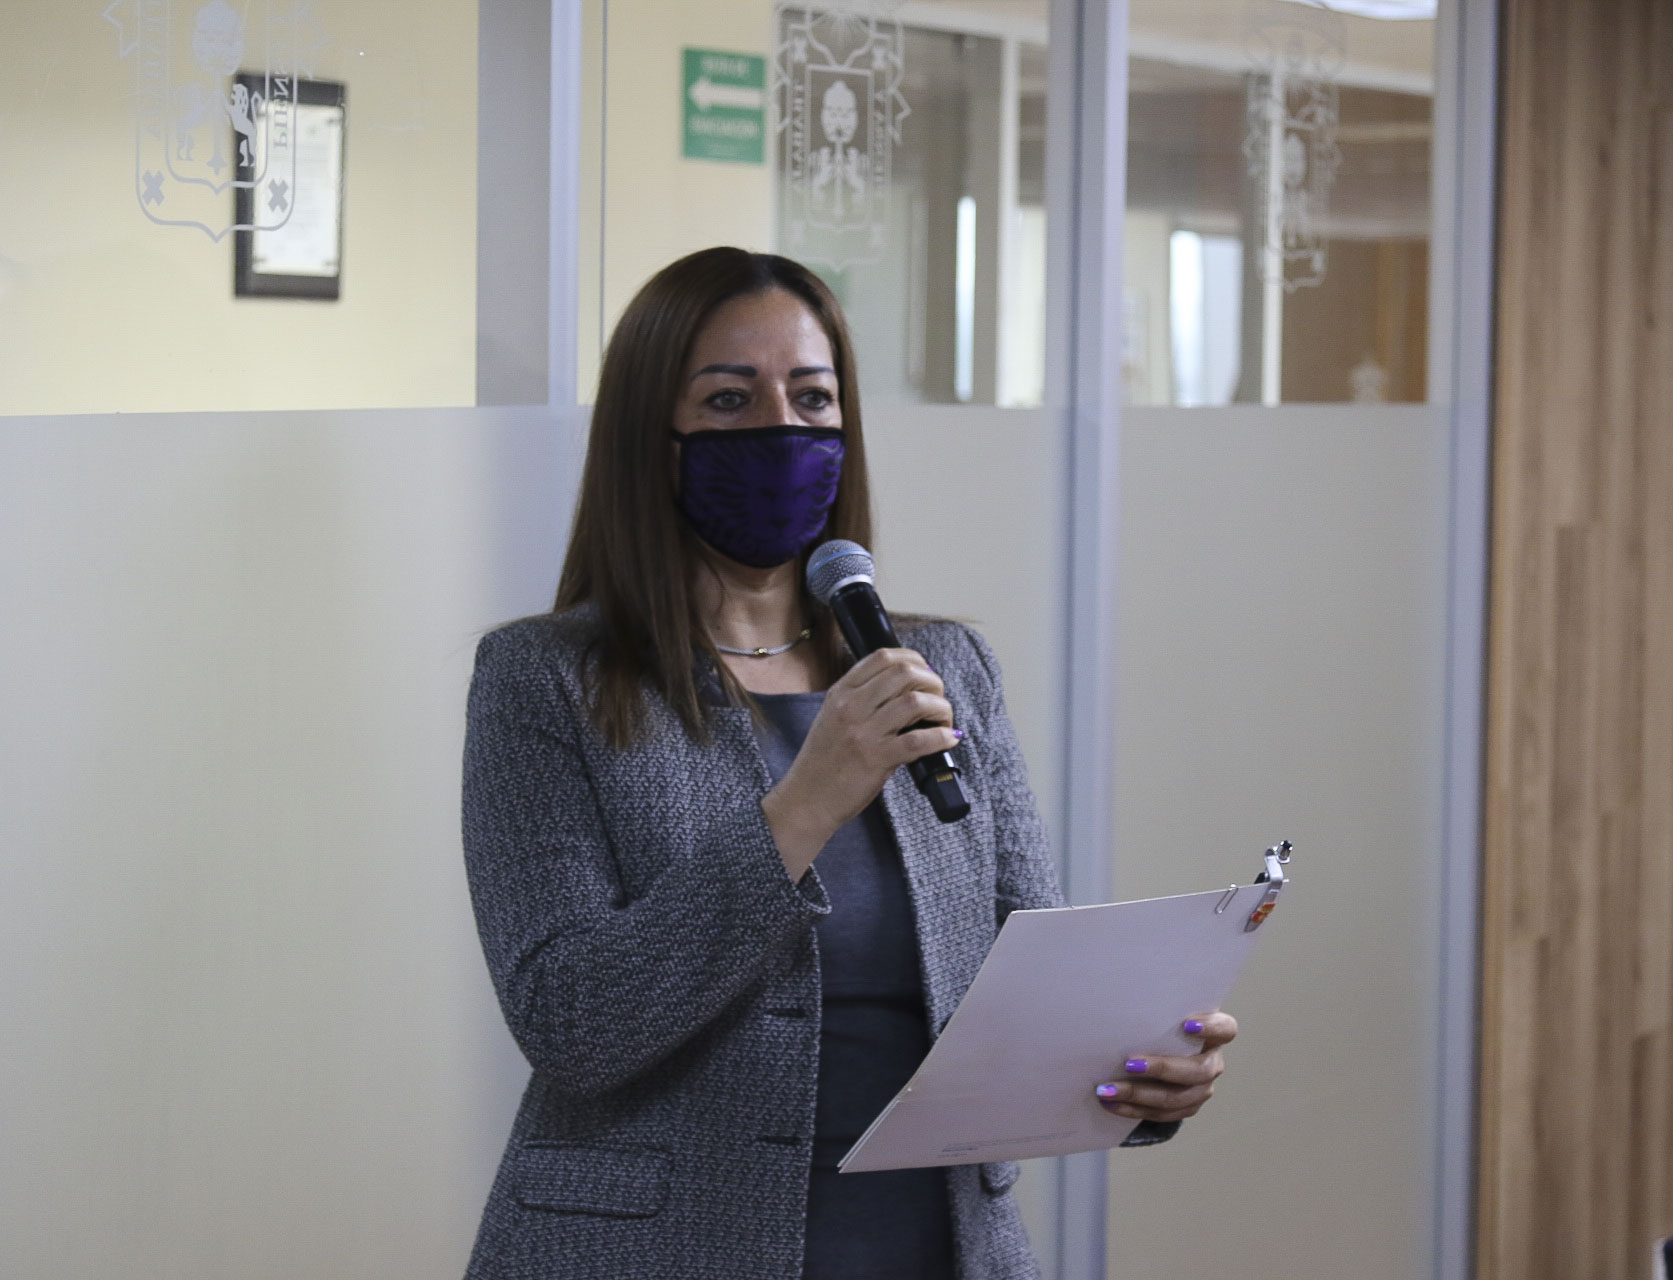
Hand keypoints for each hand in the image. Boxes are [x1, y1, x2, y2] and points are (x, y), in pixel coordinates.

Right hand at [761, 648, 958, 877]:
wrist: (806, 799)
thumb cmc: (823, 762)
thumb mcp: (833, 718)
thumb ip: (861, 701)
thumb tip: (906, 692)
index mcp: (840, 693)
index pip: (883, 656)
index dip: (914, 660)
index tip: (926, 673)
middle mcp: (851, 706)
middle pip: (905, 673)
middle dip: (933, 682)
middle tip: (939, 697)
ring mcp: (863, 732)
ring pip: (916, 702)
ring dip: (941, 708)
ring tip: (944, 720)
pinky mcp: (876, 759)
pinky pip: (919, 740)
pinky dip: (941, 737)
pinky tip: (947, 740)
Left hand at [1093, 1013, 1238, 1123]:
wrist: (1157, 1052)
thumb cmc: (1159, 1027)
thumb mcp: (1163, 1017)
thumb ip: (1156, 1013)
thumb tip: (1120, 1003)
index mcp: (1213, 1036)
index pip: (1226, 1029)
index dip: (1212, 1028)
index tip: (1187, 1024)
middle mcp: (1212, 1063)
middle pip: (1198, 1071)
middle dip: (1162, 1068)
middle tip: (1130, 1064)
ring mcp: (1201, 1089)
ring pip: (1177, 1098)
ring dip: (1139, 1095)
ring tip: (1108, 1090)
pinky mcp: (1187, 1107)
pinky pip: (1162, 1114)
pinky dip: (1133, 1109)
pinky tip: (1110, 1103)